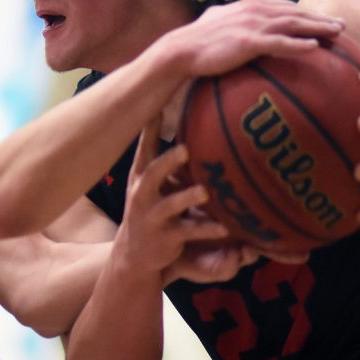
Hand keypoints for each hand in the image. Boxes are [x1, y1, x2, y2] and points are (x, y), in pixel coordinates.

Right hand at [114, 116, 229, 280]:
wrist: (134, 253)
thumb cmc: (149, 205)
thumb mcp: (147, 180)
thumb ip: (163, 155)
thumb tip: (179, 116)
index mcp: (140, 175)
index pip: (144, 147)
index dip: (150, 127)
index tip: (159, 105)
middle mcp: (142, 193)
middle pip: (153, 173)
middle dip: (168, 162)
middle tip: (185, 149)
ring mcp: (153, 216)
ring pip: (170, 204)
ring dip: (187, 196)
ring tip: (204, 191)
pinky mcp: (166, 237)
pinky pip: (189, 231)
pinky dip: (206, 228)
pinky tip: (225, 227)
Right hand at [163, 0, 344, 78]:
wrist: (180, 50)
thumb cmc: (196, 42)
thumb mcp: (217, 23)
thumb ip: (232, 20)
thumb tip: (235, 25)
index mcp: (249, 6)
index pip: (283, 7)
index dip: (305, 12)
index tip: (323, 18)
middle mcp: (254, 11)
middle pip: (295, 13)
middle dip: (320, 18)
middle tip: (342, 26)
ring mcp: (252, 25)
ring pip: (293, 24)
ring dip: (317, 28)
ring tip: (338, 34)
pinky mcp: (248, 42)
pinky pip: (279, 43)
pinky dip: (298, 44)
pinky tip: (314, 49)